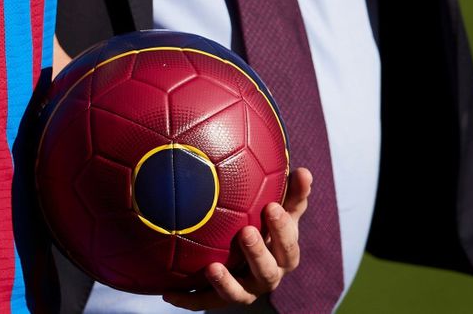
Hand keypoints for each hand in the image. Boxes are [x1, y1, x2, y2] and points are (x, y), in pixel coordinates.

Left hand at [161, 168, 311, 309]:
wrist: (248, 256)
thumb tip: (304, 172)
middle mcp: (267, 277)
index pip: (289, 246)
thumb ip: (293, 194)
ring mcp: (244, 290)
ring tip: (212, 268)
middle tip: (246, 232)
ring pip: (239, 294)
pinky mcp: (220, 299)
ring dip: (226, 283)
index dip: (282, 229)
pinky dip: (189, 299)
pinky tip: (168, 292)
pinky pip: (204, 302)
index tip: (272, 207)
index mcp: (283, 256)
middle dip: (257, 254)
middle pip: (267, 273)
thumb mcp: (282, 209)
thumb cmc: (267, 225)